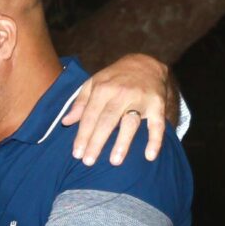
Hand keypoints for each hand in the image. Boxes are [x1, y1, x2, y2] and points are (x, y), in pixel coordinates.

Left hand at [59, 53, 175, 166]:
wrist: (146, 63)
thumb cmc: (114, 78)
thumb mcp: (93, 83)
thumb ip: (80, 103)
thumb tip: (66, 122)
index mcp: (103, 89)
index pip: (90, 116)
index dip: (83, 135)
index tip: (77, 154)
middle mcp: (121, 94)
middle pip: (107, 121)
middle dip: (97, 142)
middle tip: (88, 162)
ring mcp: (141, 99)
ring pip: (130, 122)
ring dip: (122, 142)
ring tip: (114, 161)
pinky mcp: (157, 105)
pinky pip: (157, 124)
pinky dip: (155, 140)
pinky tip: (150, 156)